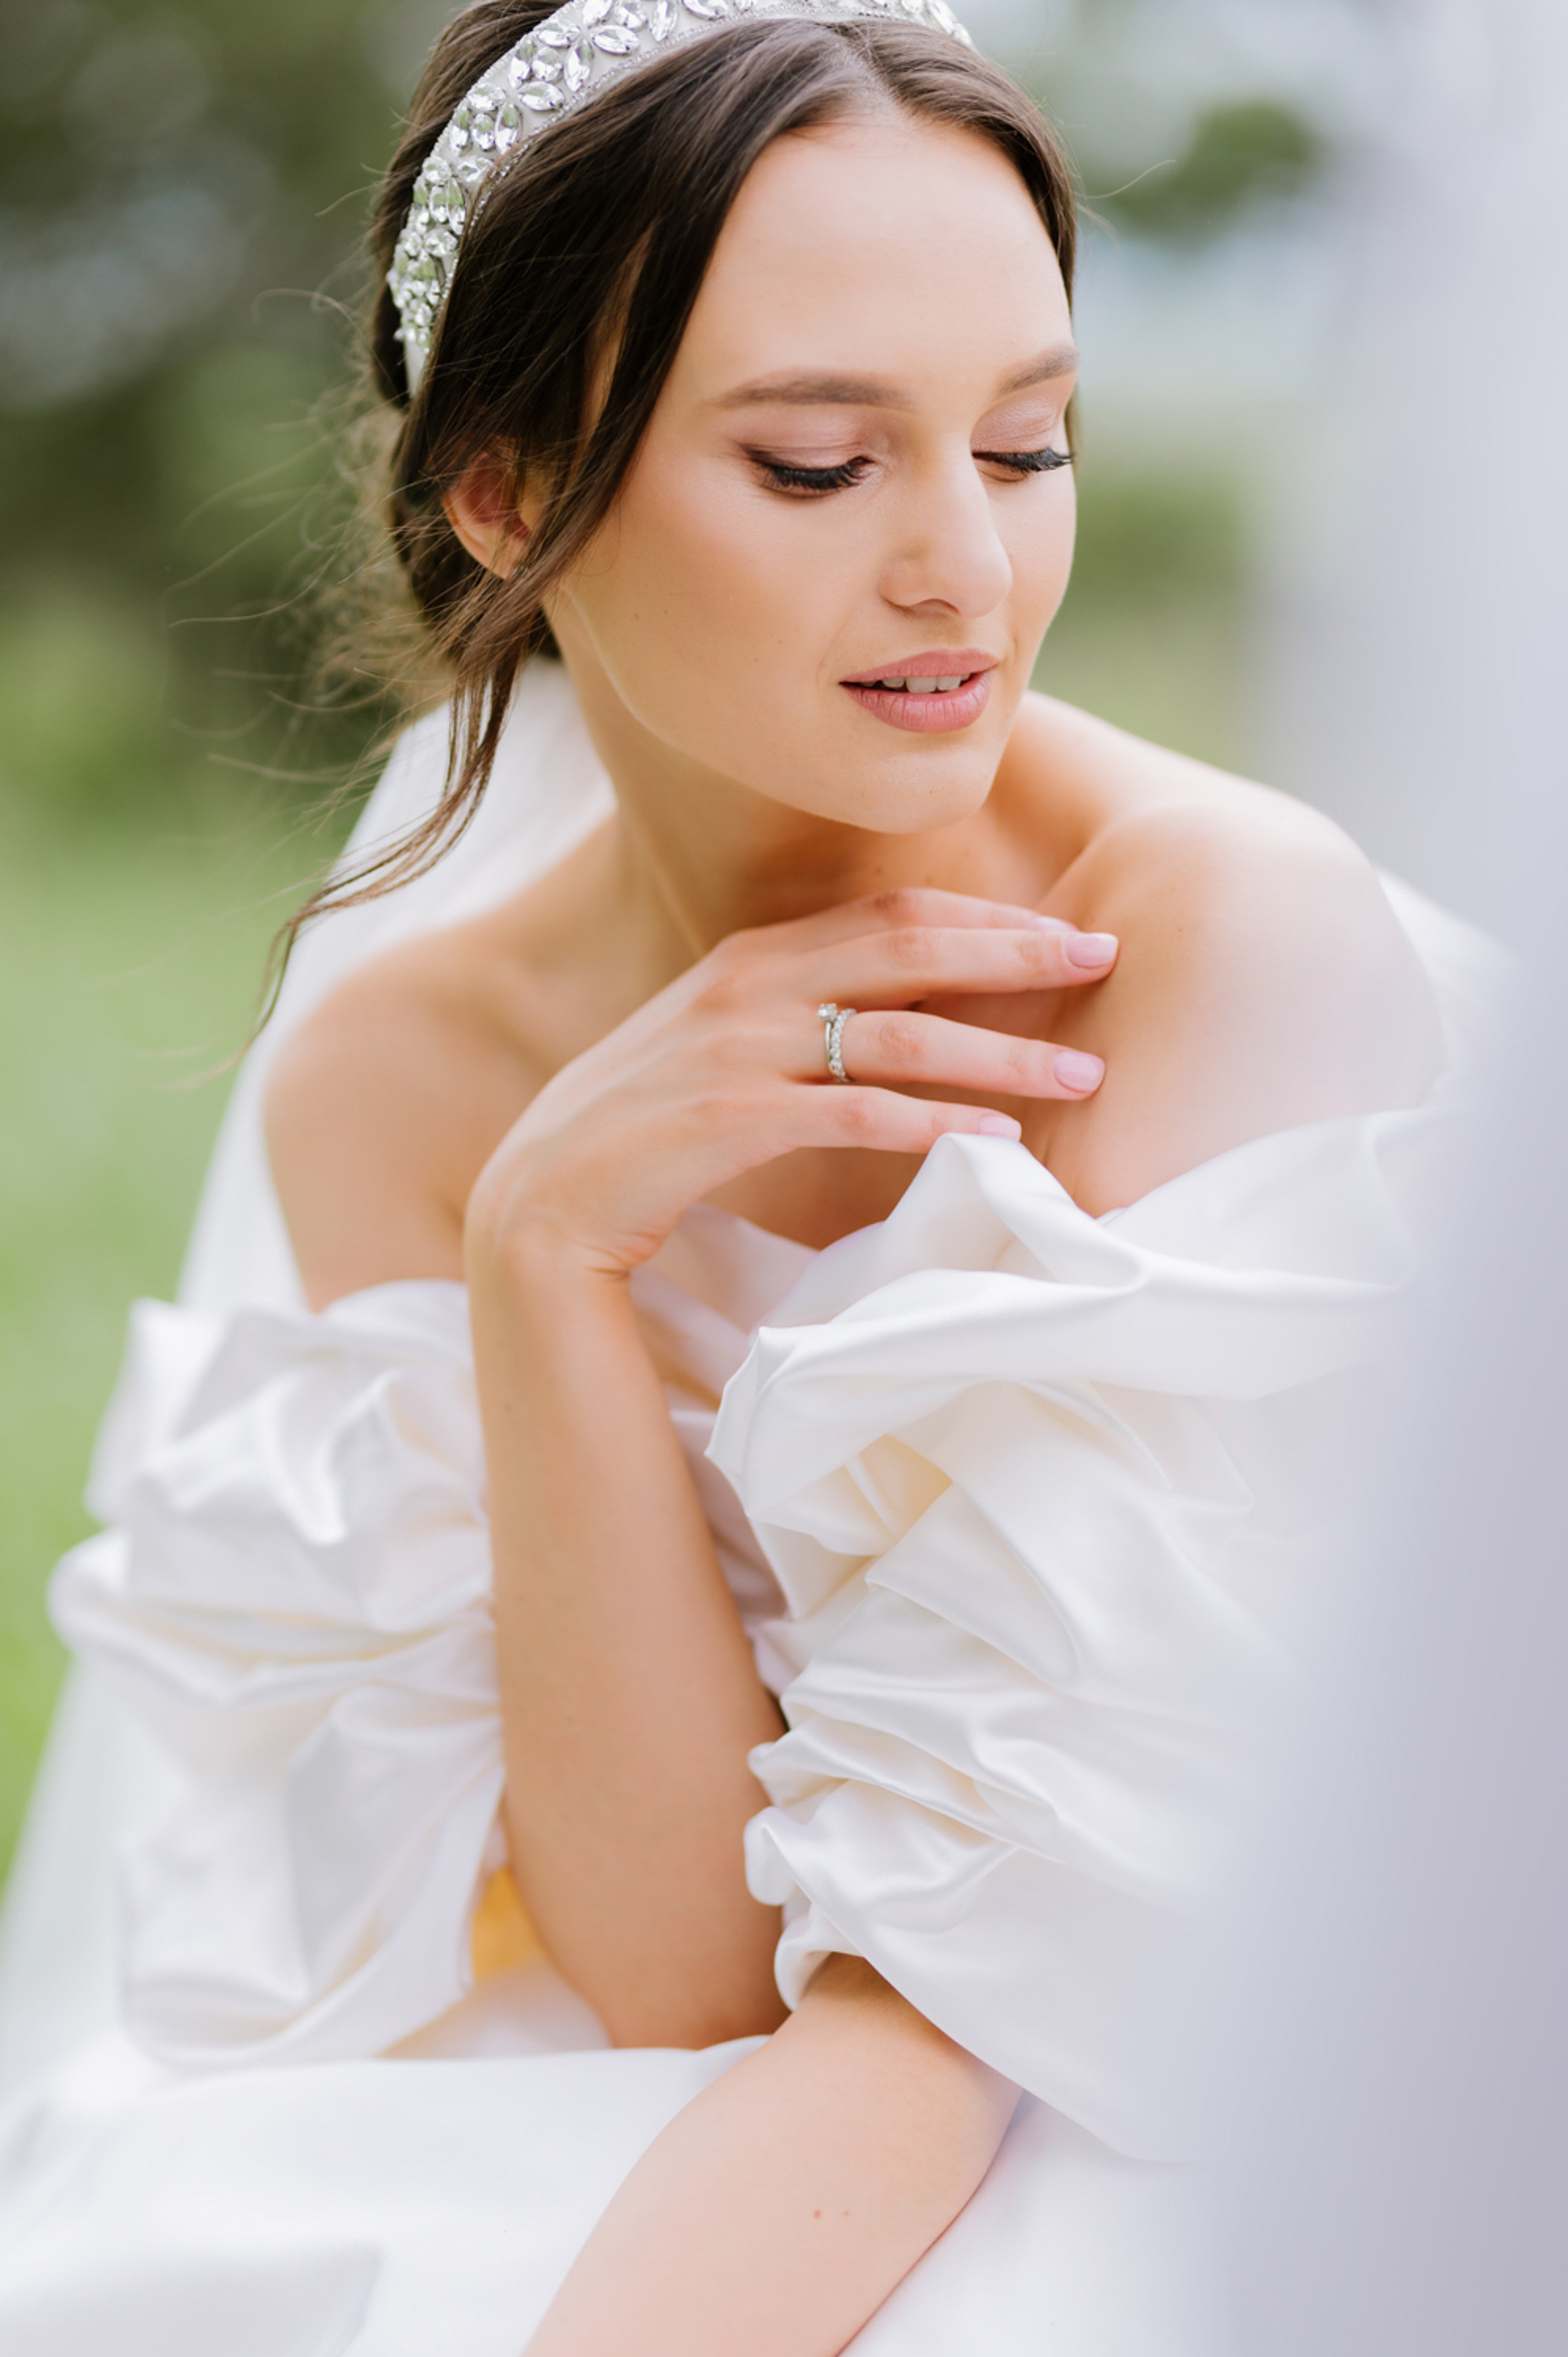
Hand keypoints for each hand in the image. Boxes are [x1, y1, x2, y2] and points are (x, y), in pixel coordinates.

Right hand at [466, 887, 1116, 1280]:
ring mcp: (732, 1048)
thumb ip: (796, 1018)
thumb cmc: (642, 1138)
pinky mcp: (725, 1119)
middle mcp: (744, 985)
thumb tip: (896, 1016)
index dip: (988, 918)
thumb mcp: (720, 1051)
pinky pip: (850, 1113)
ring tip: (1083, 1074)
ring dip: (1000, 1051)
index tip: (1070, 933)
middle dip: (1016, 952)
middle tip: (1104, 959)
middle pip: (907, 945)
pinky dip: (931, 1123)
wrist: (535, 1208)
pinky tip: (995, 1141)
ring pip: (896, 1031)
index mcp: (749, 956)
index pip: (891, 913)